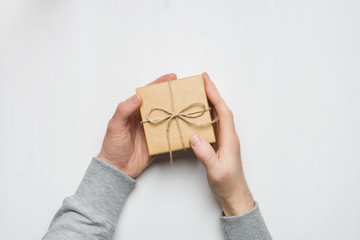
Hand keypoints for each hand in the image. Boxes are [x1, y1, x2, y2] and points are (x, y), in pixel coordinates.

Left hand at [97, 73, 177, 178]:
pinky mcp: (158, 141)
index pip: (148, 94)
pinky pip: (170, 132)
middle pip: (161, 103)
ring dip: (177, 111)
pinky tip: (186, 125)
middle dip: (172, 95)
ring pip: (168, 116)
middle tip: (185, 90)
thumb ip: (124, 110)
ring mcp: (153, 129)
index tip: (172, 78)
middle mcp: (145, 118)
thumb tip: (138, 96)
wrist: (117, 169)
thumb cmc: (112, 146)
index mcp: (134, 111)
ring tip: (189, 105)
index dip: (159, 84)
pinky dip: (178, 128)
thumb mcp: (115, 125)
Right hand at [190, 72, 253, 215]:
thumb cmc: (228, 184)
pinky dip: (206, 114)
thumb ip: (206, 154)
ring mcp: (225, 140)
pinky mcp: (220, 145)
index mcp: (230, 139)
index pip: (223, 112)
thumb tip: (194, 136)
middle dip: (212, 93)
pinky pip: (213, 124)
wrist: (234, 195)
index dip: (215, 95)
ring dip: (209, 102)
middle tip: (202, 80)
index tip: (206, 82)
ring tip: (199, 91)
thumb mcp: (216, 170)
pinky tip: (198, 114)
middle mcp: (229, 136)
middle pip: (221, 109)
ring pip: (217, 115)